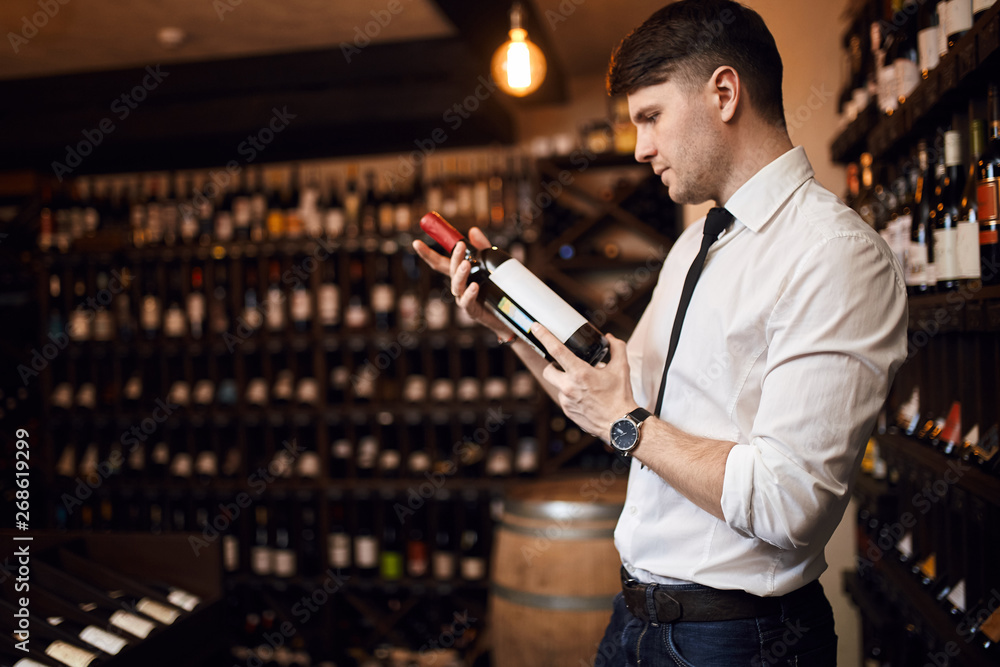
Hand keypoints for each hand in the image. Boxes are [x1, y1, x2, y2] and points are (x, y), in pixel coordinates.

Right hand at [412, 227, 510, 336]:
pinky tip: (475, 286)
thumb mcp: (492, 264)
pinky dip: (470, 294)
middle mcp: (459, 286)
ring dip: (460, 274)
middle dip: (454, 257)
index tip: (416, 243)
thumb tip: (472, 231)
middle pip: (450, 270)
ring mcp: (464, 298)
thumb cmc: (497, 288)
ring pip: (457, 285)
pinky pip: (467, 302)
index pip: (440, 262)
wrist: (509, 314)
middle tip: (461, 245)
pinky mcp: (472, 310)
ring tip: (466, 264)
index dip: (427, 254)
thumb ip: (483, 248)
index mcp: (460, 274)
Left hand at [531, 322, 635, 438]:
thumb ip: (617, 348)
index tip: (535, 327)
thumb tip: (610, 337)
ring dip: (564, 380)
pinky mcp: (566, 411)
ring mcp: (566, 400)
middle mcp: (569, 387)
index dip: (544, 336)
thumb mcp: (622, 368)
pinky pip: (563, 397)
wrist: (620, 425)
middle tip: (565, 364)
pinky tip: (584, 396)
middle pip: (548, 369)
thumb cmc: (620, 397)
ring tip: (582, 383)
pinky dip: (570, 393)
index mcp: (580, 373)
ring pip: (556, 384)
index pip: (556, 350)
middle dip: (552, 364)